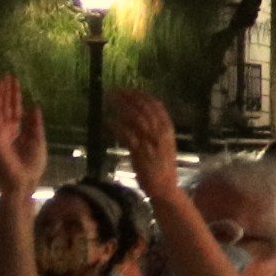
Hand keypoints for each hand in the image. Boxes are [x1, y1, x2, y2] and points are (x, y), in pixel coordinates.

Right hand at [0, 77, 46, 191]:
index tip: (14, 81)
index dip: (15, 95)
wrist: (26, 182)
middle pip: (5, 107)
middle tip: (5, 76)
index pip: (15, 109)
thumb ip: (35, 124)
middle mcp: (7, 131)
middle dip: (5, 92)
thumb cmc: (33, 165)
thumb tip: (35, 106)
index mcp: (18, 130)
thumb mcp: (38, 141)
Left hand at [111, 88, 182, 204]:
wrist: (165, 187)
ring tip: (109, 100)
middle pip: (144, 109)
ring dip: (121, 107)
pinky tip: (108, 120)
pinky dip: (118, 126)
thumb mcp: (165, 144)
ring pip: (136, 118)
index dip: (141, 95)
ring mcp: (151, 142)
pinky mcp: (141, 152)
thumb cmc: (163, 166)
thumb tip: (144, 116)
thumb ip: (157, 130)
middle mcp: (161, 133)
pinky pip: (128, 136)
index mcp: (168, 129)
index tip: (128, 89)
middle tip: (114, 90)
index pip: (155, 105)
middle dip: (128, 97)